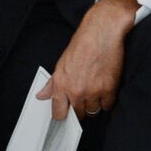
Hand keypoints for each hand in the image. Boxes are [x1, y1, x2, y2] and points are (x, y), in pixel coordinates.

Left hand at [38, 0, 136, 119]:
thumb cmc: (81, 46)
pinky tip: (105, 90)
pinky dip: (107, 101)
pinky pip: (108, 105)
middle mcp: (76, 90)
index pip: (58, 112)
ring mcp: (93, 91)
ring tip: (94, 91)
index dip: (62, 115)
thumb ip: (53, 83)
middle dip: (80, 109)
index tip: (65, 117)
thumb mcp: (61, 64)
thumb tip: (42, 95)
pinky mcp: (109, 89)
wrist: (100, 34)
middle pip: (78, 114)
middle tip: (83, 97)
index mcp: (61, 84)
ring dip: (94, 105)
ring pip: (94, 111)